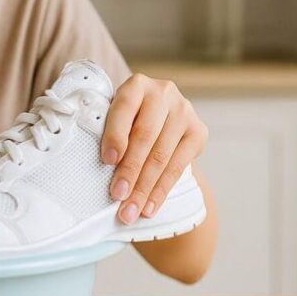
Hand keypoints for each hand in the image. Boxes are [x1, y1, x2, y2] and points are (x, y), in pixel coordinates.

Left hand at [100, 74, 207, 224]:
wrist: (161, 115)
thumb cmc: (126, 120)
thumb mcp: (115, 116)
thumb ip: (107, 131)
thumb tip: (97, 166)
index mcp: (136, 84)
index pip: (124, 109)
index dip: (115, 135)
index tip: (106, 162)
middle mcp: (163, 92)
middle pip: (145, 137)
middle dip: (130, 171)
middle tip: (118, 197)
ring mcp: (184, 111)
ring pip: (162, 155)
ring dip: (145, 188)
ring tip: (130, 210)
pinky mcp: (199, 131)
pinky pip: (179, 166)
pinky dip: (161, 190)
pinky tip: (149, 207)